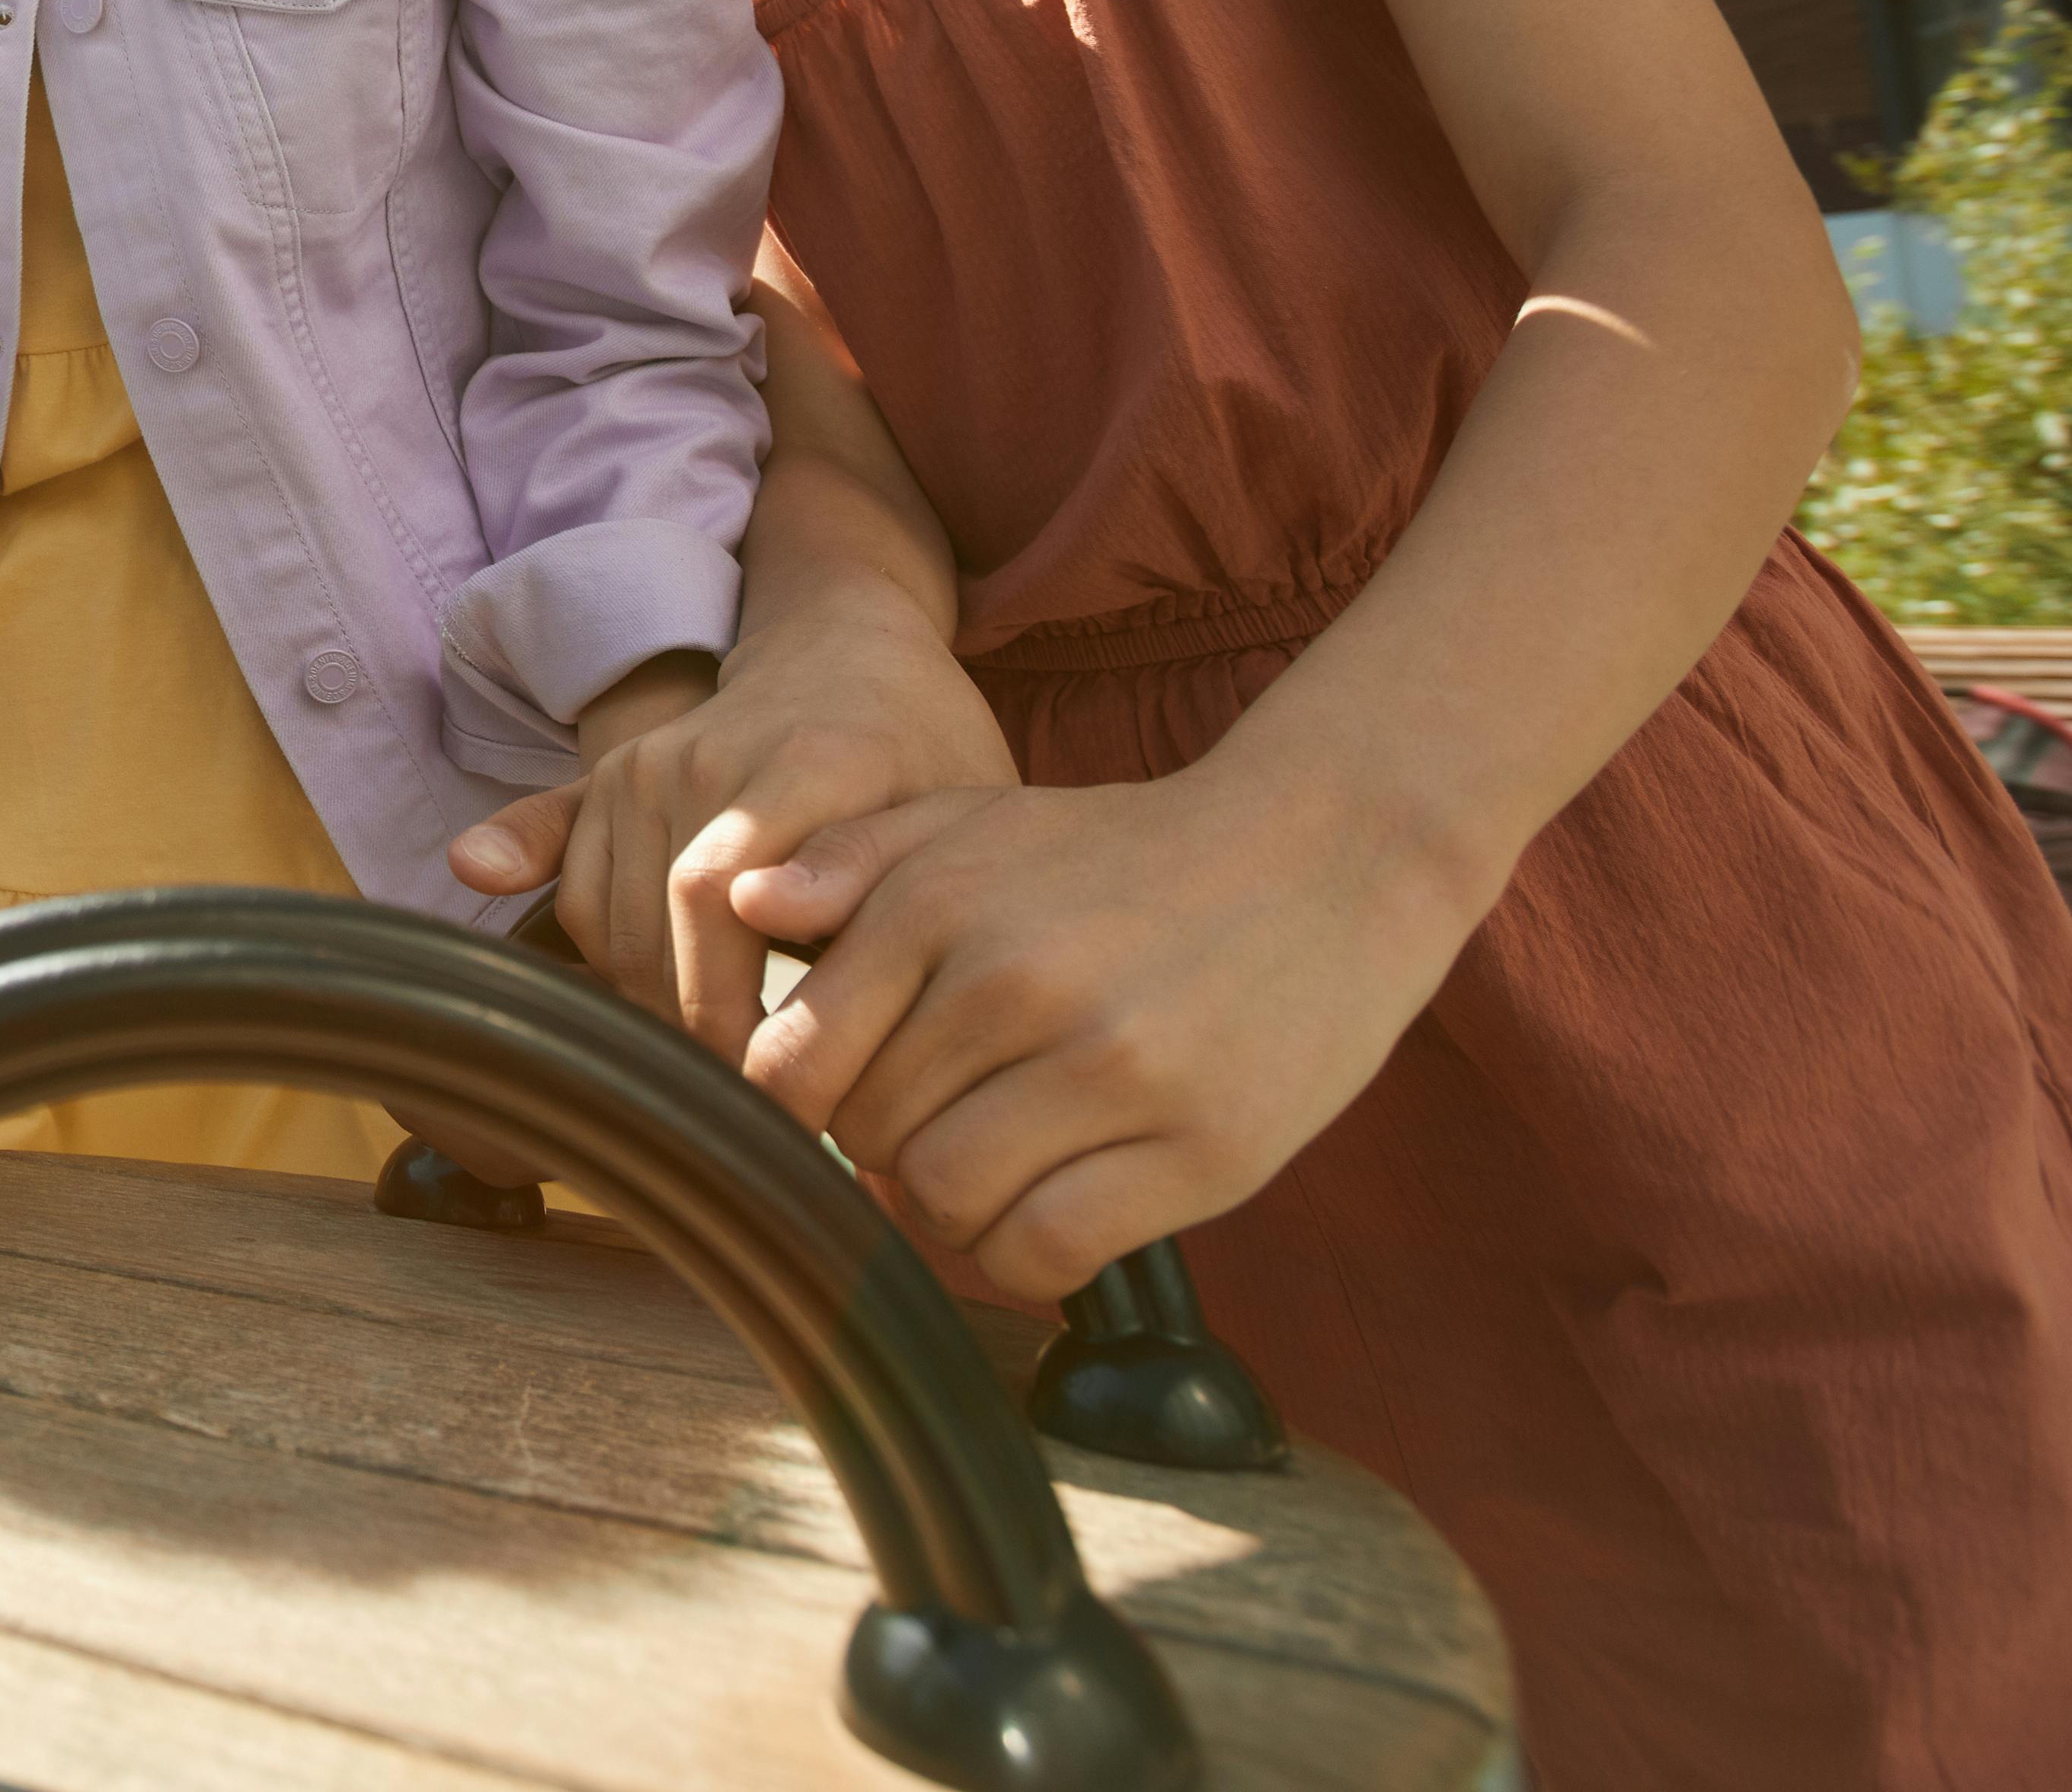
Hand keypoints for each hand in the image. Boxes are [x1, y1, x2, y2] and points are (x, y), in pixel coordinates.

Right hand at [446, 613, 1012, 1056]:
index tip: (770, 1095)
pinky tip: (513, 912)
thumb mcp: (957, 817)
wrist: (848, 644)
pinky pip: (560, 864)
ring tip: (710, 1059)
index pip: (718, 898)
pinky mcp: (609, 776)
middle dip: (689, 1035)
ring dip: (644, 1007)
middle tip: (746, 1106)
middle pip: (656, 927)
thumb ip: (909, 914)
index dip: (724, 1011)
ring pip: (606, 923)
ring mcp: (648, 764)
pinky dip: (553, 917)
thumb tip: (859, 1036)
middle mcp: (707, 757)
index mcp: (809, 764)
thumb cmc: (922, 750)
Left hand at [730, 753, 1483, 1299]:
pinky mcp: (1200, 1148)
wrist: (1327, 855)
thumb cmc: (1126, 855)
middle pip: (866, 1137)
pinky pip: (1046, 1249)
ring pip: (945, 1203)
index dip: (805, 1100)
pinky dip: (1028, 1248)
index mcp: (942, 903)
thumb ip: (853, 860)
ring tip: (1002, 1159)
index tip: (852, 1096)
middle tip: (947, 1117)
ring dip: (954, 1205)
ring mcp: (1112, 1069)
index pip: (792, 1061)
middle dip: (885, 1146)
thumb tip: (744, 909)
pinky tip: (1058, 1200)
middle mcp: (1014, 983)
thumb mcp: (979, 821)